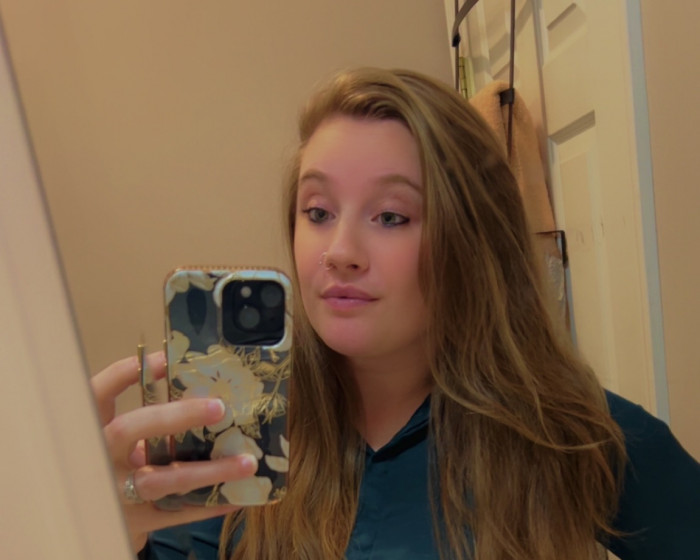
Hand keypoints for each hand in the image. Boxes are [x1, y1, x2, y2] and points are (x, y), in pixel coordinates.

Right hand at [91, 352, 257, 552]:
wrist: (96, 517)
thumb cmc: (117, 464)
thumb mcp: (119, 438)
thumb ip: (146, 418)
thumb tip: (203, 387)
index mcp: (92, 430)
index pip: (98, 394)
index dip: (125, 374)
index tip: (164, 358)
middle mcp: (97, 459)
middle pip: (129, 430)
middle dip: (174, 415)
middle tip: (219, 407)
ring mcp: (114, 493)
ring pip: (160, 480)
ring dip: (207, 471)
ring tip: (247, 462)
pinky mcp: (133, 522)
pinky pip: (175, 514)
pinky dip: (206, 505)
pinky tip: (235, 497)